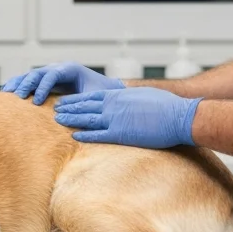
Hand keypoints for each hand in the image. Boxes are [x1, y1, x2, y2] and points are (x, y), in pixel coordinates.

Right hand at [0, 62, 123, 103]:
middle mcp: (57, 68)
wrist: (104, 88)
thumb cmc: (100, 93)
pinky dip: (18, 84)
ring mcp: (50, 73)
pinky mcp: (45, 81)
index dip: (43, 87)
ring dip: (18, 83)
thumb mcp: (93, 96)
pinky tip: (7, 91)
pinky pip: (29, 80)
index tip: (37, 102)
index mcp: (69, 69)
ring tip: (6, 92)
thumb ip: (81, 102)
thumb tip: (69, 112)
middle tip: (18, 97)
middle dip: (27, 84)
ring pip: (30, 75)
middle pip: (38, 73)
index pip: (52, 75)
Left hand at [53, 87, 201, 148]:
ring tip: (57, 120)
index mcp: (118, 95)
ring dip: (71, 119)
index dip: (76, 99)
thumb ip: (128, 97)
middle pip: (84, 106)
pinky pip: (98, 135)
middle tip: (55, 109)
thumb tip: (124, 97)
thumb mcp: (142, 95)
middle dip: (68, 108)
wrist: (177, 116)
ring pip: (87, 119)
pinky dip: (84, 135)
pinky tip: (74, 136)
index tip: (65, 100)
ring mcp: (115, 119)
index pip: (90, 96)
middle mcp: (112, 105)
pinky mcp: (120, 134)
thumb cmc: (165, 105)